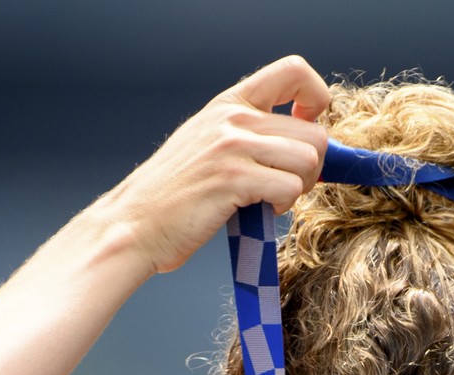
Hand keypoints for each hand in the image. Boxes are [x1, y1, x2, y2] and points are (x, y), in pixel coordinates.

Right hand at [106, 55, 330, 274]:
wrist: (136, 223)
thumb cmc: (178, 193)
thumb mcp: (211, 144)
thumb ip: (253, 134)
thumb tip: (311, 145)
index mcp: (230, 103)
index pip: (294, 71)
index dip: (316, 99)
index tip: (305, 126)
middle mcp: (232, 117)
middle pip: (314, 132)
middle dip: (312, 167)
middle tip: (285, 185)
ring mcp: (232, 145)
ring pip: (308, 159)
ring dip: (298, 187)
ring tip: (269, 198)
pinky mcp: (233, 178)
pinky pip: (290, 187)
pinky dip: (282, 206)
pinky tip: (258, 210)